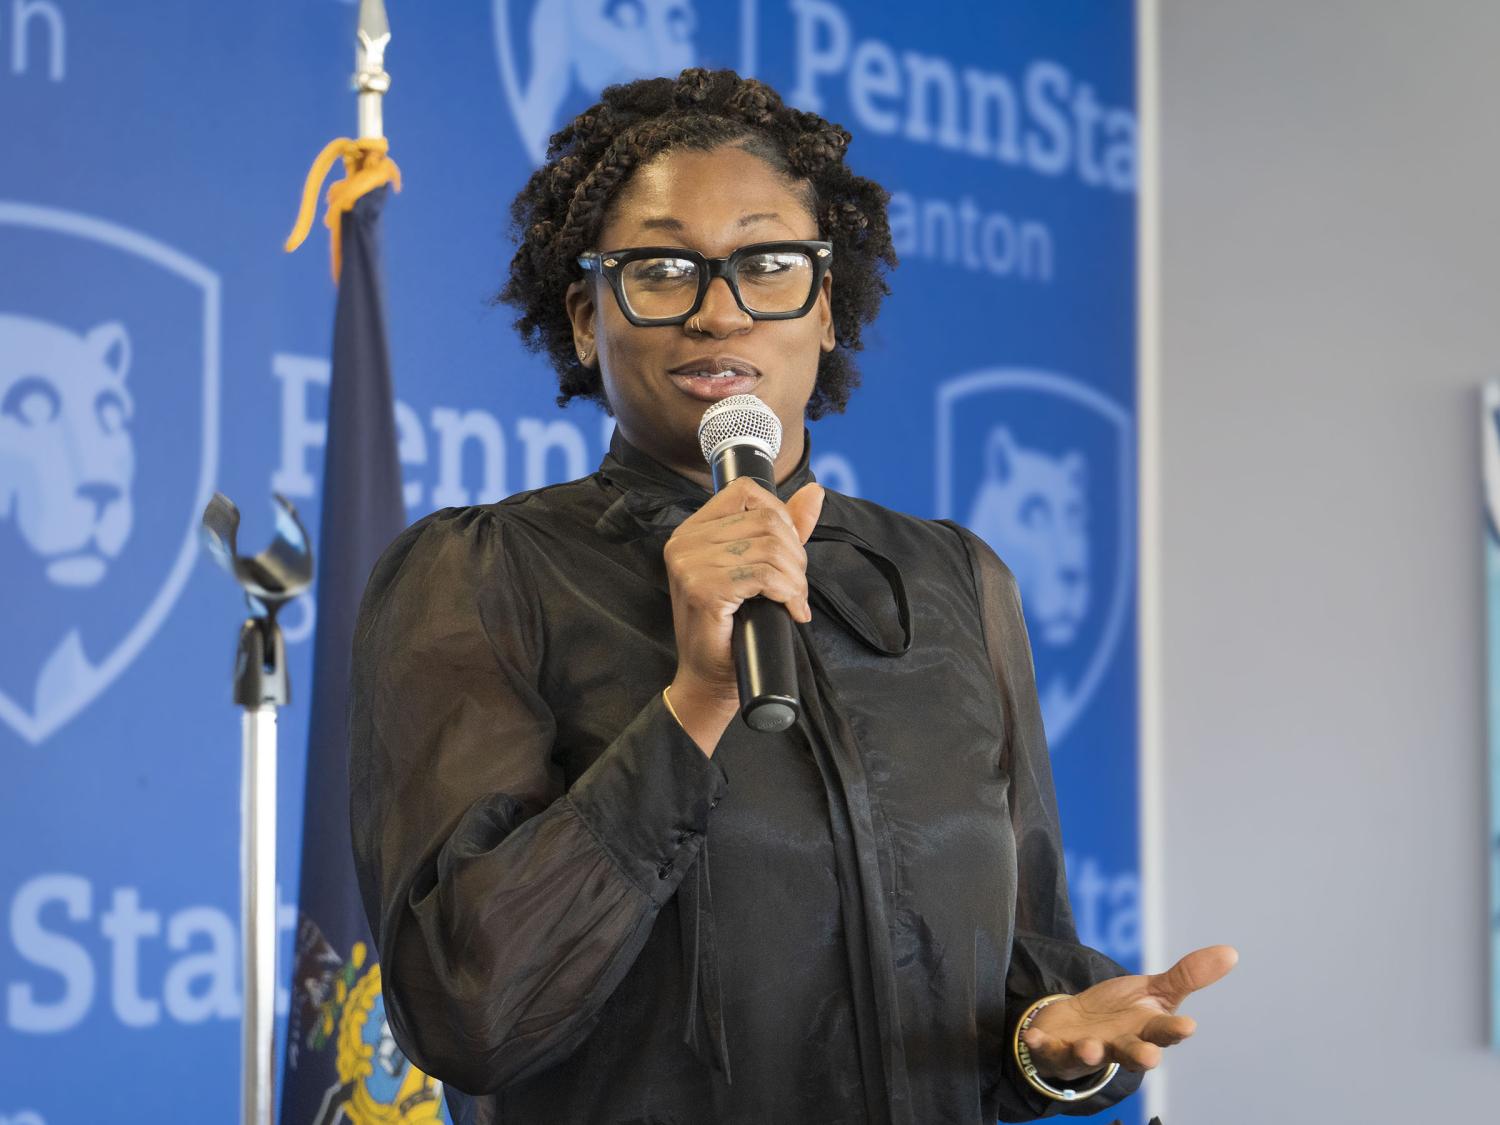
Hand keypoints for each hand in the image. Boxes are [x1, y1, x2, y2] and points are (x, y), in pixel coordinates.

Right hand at [663, 478, 823, 752]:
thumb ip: (784, 529)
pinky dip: (788, 593)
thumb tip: (814, 492)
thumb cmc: (732, 627)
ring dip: (795, 578)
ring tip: (793, 601)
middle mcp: (684, 542)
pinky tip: (790, 610)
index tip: (789, 554)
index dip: (781, 518)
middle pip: (766, 521)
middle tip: (796, 587)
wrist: (710, 679)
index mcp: (692, 530)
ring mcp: (689, 565)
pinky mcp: (703, 590)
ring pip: (770, 548)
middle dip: (795, 554)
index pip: (747, 492)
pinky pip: (764, 575)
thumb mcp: (758, 568)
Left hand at [1021, 945, 1237, 1079]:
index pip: (1164, 1032)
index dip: (1174, 1030)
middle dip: (1140, 1056)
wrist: (1076, 1027)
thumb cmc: (1120, 1013)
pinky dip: (1039, 1046)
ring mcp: (1086, 1051)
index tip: (1188, 1025)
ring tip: (1090, 1049)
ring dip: (1090, 1054)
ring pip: (1091, 1057)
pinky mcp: (1055, 1051)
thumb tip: (1231, 952)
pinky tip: (1031, 1038)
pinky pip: (1046, 1051)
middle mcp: (1118, 1046)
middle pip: (1131, 1054)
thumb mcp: (1153, 992)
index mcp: (1144, 1031)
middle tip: (1150, 1057)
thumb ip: (1187, 976)